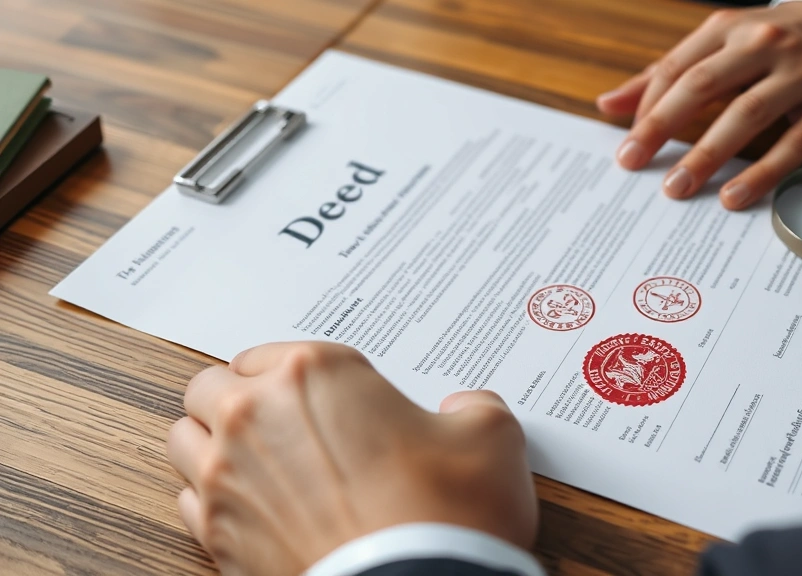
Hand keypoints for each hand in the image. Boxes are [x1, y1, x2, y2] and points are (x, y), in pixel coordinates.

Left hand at [166, 342, 537, 575]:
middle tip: (280, 421)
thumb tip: (465, 410)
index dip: (293, 374)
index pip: (268, 352)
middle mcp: (256, 416)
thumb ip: (475, 409)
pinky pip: (186, 501)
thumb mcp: (490, 440)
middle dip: (238, 398)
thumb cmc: (444, 515)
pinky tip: (253, 510)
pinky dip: (210, 500)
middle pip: (210, 386)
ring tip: (257, 463)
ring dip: (212, 443)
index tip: (316, 394)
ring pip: (184, 438)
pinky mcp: (216, 537)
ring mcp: (227, 478)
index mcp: (314, 374)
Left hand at [597, 3, 801, 209]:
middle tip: (633, 162)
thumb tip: (607, 105)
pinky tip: (733, 197)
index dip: (648, 109)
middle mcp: (765, 43)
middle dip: (663, 126)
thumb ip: (664, 76)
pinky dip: (762, 173)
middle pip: (704, 85)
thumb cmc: (771, 46)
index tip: (628, 146)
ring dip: (707, 154)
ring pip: (747, 114)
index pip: (677, 68)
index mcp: (729, 28)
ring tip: (677, 188)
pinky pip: (793, 144)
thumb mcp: (719, 47)